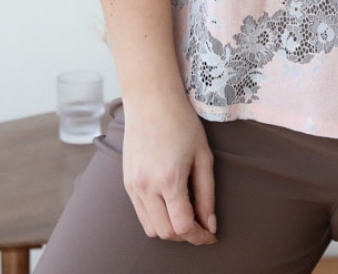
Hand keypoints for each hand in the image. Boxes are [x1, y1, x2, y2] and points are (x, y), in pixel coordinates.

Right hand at [121, 92, 217, 245]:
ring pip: (150, 228)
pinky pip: (140, 214)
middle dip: (186, 235)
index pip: (182, 227)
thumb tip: (210, 225)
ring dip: (169, 229)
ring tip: (186, 213)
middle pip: (165, 233)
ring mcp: (132, 186)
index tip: (211, 235)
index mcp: (169, 179)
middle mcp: (146, 187)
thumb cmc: (182, 122)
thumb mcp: (203, 156)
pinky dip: (156, 218)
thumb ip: (207, 194)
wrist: (151, 100)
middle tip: (201, 224)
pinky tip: (170, 203)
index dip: (199, 236)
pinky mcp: (126, 183)